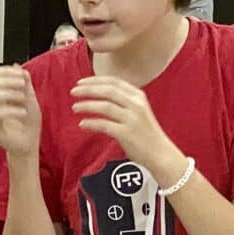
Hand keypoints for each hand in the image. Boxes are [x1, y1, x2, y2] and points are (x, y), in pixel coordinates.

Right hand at [0, 65, 41, 157]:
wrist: (29, 144)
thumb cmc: (28, 124)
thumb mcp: (30, 98)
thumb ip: (24, 83)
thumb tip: (17, 66)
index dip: (7, 72)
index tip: (21, 74)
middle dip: (8, 81)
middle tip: (22, 84)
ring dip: (8, 93)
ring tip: (23, 98)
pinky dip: (12, 110)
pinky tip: (23, 112)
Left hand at [70, 76, 186, 184]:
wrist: (160, 154)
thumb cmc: (145, 134)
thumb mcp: (138, 111)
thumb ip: (123, 102)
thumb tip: (98, 94)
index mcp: (138, 97)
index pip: (114, 82)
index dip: (95, 80)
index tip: (80, 82)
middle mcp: (136, 105)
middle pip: (108, 91)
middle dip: (88, 90)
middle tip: (73, 92)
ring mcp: (132, 119)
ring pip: (105, 106)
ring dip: (87, 105)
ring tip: (75, 107)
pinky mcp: (127, 134)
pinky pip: (104, 125)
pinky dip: (91, 123)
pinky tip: (82, 124)